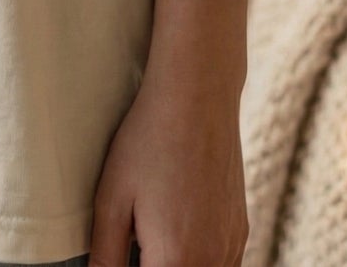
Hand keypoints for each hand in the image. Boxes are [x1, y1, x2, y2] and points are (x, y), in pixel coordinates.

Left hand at [87, 66, 248, 266]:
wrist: (196, 98)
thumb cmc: (148, 142)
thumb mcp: (112, 198)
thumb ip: (106, 254)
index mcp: (177, 260)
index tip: (124, 252)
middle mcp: (213, 261)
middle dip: (153, 263)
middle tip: (134, 242)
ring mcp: (231, 246)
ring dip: (176, 263)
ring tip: (151, 234)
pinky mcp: (240, 229)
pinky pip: (221, 263)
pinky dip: (198, 259)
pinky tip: (175, 230)